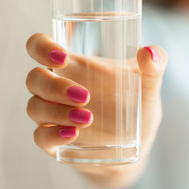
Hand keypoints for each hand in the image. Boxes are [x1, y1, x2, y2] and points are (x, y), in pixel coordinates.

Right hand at [25, 33, 166, 187]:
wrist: (138, 141)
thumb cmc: (138, 104)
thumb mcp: (149, 84)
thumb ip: (154, 66)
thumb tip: (150, 52)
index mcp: (75, 67)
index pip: (40, 46)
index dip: (41, 47)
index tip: (62, 57)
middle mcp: (59, 88)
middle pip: (34, 79)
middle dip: (54, 85)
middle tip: (86, 96)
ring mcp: (55, 115)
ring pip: (35, 107)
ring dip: (57, 111)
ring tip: (88, 118)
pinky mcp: (56, 140)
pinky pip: (40, 137)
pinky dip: (53, 135)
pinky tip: (73, 134)